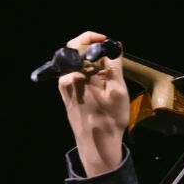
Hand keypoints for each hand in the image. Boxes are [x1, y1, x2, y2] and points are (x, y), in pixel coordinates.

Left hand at [59, 30, 127, 176]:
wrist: (96, 145)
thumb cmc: (109, 120)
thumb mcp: (118, 91)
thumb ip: (114, 65)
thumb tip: (114, 46)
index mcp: (78, 74)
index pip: (79, 43)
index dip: (94, 38)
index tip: (107, 41)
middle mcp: (68, 79)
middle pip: (78, 54)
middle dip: (95, 53)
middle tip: (110, 58)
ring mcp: (65, 88)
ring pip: (78, 66)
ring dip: (92, 66)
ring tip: (108, 76)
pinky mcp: (66, 96)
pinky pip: (76, 78)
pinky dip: (88, 76)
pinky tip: (100, 88)